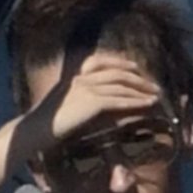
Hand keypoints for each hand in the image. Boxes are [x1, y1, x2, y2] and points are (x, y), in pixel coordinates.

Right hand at [23, 53, 161, 153]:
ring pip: (121, 86)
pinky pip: (119, 101)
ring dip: (141, 91)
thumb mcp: (68, 107)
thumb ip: (85, 102)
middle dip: (138, 79)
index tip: (136, 68)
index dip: (120, 63)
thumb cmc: (48, 124)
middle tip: (153, 85)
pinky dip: (136, 102)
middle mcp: (81, 79)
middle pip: (116, 73)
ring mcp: (86, 89)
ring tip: (156, 96)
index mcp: (75, 77)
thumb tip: (105, 105)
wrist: (36, 130)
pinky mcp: (91, 103)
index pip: (101, 62)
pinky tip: (147, 105)